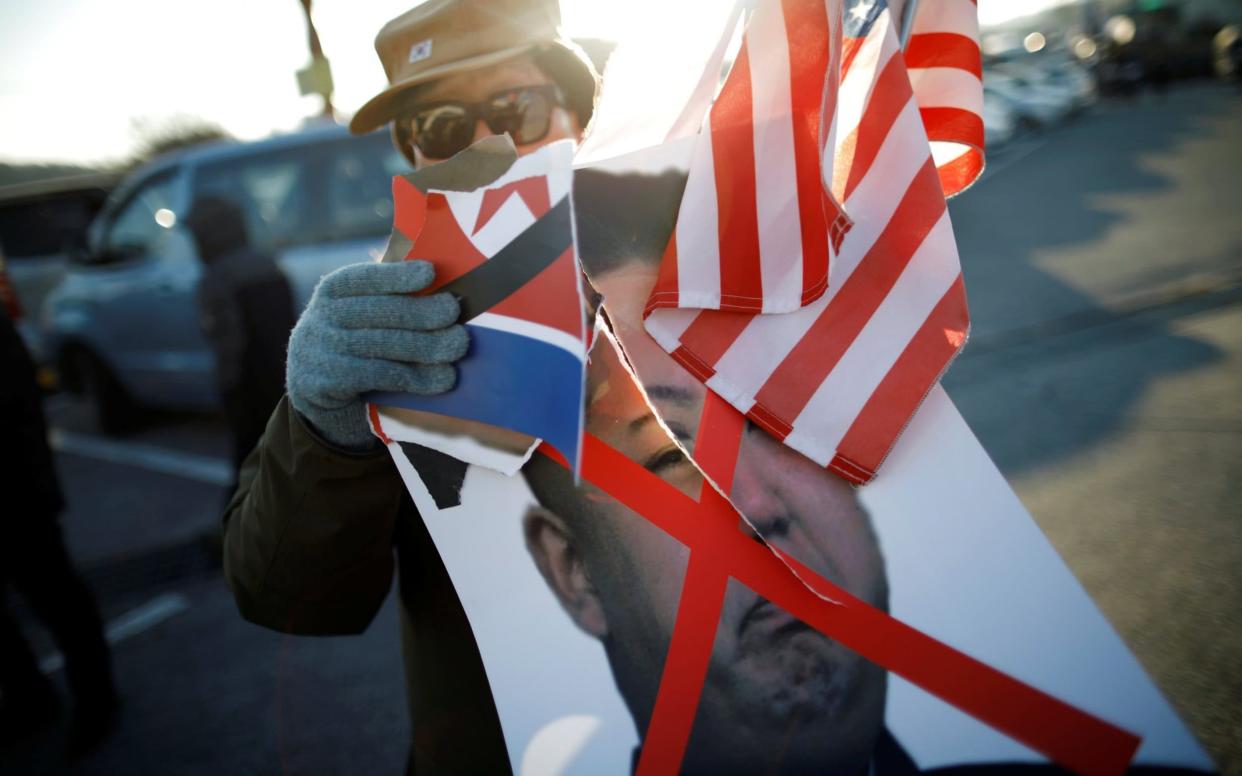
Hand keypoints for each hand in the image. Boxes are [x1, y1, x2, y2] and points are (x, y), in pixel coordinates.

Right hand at [286, 260, 467, 449]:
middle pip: (381, 311)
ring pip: (385, 345)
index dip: (397, 275)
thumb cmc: (354, 342)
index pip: (365, 277)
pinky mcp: (329, 383)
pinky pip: (381, 376)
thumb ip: (389, 298)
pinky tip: (443, 379)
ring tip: (458, 346)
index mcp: (333, 291)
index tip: (430, 272)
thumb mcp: (358, 314)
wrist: (314, 390)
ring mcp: (322, 351)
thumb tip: (441, 288)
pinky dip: (417, 377)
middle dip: (424, 311)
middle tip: (454, 313)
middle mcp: (322, 317)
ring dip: (428, 346)